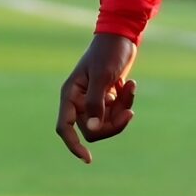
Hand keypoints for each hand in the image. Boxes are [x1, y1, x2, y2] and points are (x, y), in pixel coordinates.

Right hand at [56, 32, 137, 163]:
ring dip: (122, 109)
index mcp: (70, 95)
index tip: (88, 158)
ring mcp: (93, 102)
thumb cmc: (108, 52)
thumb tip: (92, 130)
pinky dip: (126, 102)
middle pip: (93, 129)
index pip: (65, 127)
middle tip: (129, 111)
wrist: (121, 37)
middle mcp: (79, 101)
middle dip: (113, 123)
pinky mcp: (106, 99)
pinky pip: (116, 113)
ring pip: (107, 123)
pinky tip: (130, 85)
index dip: (73, 145)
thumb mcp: (103, 77)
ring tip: (130, 87)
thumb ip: (96, 104)